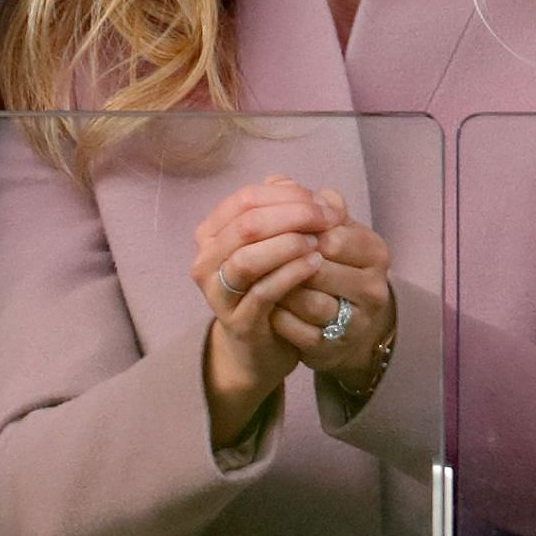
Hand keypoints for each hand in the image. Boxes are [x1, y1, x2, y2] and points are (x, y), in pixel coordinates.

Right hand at [191, 175, 336, 437]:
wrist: (260, 346)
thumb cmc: (269, 287)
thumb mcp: (278, 245)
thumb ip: (288, 214)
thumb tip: (311, 189)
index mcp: (211, 233)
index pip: (246, 198)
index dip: (288, 195)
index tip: (325, 203)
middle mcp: (206, 259)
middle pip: (246, 224)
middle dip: (293, 216)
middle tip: (329, 218)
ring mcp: (217, 292)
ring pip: (247, 258)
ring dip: (288, 245)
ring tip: (319, 242)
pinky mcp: (237, 320)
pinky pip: (262, 292)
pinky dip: (290, 273)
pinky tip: (315, 265)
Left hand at [272, 187, 395, 387]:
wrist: (347, 326)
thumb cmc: (331, 267)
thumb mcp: (328, 232)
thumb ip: (305, 205)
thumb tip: (276, 180)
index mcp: (374, 251)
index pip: (333, 236)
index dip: (296, 232)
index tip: (272, 228)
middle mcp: (374, 287)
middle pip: (320, 269)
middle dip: (284, 260)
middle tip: (254, 252)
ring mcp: (357, 321)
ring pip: (310, 301)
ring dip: (278, 287)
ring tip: (256, 277)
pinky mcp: (335, 349)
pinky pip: (299, 331)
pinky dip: (278, 317)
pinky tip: (266, 306)